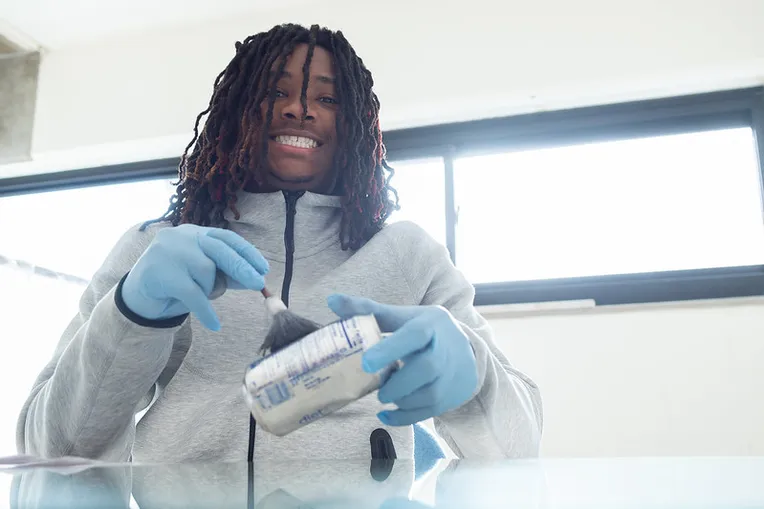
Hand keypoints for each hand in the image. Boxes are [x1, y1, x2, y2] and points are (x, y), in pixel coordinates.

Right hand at [121, 225, 268, 330]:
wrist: (137, 296)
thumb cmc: (176, 283)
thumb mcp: (204, 276)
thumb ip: (227, 274)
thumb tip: (256, 279)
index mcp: (194, 233)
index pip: (226, 238)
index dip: (247, 252)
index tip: (263, 268)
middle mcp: (181, 237)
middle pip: (220, 251)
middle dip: (242, 268)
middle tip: (258, 284)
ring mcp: (169, 252)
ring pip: (207, 273)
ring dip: (210, 291)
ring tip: (201, 296)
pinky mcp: (161, 273)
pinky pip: (194, 294)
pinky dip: (206, 311)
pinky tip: (214, 324)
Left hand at [327, 294, 478, 425]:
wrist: (466, 353)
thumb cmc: (426, 331)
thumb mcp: (402, 317)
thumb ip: (368, 309)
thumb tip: (332, 299)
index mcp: (431, 324)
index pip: (414, 335)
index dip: (389, 349)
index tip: (365, 363)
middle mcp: (446, 349)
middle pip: (427, 368)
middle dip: (399, 383)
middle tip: (378, 390)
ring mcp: (450, 375)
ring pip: (430, 394)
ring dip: (403, 400)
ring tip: (386, 396)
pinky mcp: (449, 397)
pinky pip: (429, 412)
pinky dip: (405, 418)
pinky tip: (386, 416)